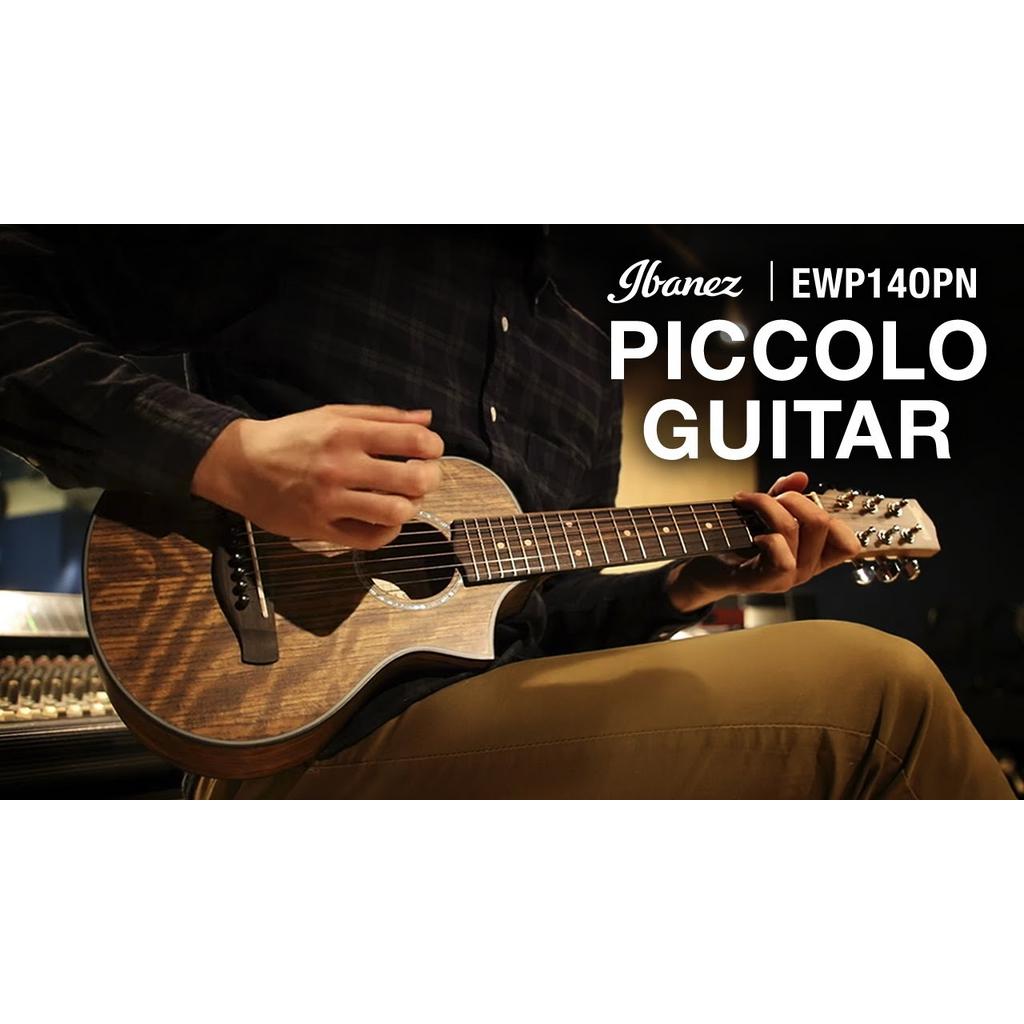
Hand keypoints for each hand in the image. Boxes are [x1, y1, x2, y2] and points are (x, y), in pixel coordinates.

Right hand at [191, 405, 443, 548]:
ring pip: (395, 512)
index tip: (430, 450)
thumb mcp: (334, 414)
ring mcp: (331, 501)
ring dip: (410, 506)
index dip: (434, 446)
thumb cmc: (291, 437)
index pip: (413, 440)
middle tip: (423, 477)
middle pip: (413, 479)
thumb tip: (427, 419)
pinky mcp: (321, 529)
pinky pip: (370, 539)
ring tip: (403, 499)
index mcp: (347, 433)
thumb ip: (383, 416)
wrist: (239, 466)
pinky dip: (388, 531)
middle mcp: (341, 467)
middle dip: (429, 478)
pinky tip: (385, 519)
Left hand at [666, 471, 860, 612]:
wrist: (704, 567)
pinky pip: (782, 556)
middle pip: (822, 523)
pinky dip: (765, 536)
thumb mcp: (763, 514)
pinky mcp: (765, 583)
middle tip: (766, 498)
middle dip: (792, 498)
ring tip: (745, 503)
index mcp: (813, 556)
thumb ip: (783, 495)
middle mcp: (806, 569)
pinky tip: (750, 535)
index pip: (848, 544)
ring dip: (766, 505)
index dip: (829, 516)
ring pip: (795, 529)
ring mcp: (787, 579)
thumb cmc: (735, 540)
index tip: (797, 504)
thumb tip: (800, 476)